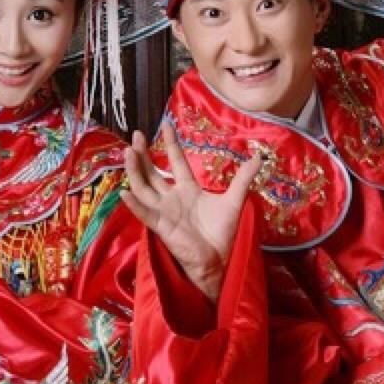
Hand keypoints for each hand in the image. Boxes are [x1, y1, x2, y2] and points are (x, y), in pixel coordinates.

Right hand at [121, 123, 261, 301]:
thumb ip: (243, 179)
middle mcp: (172, 197)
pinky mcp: (161, 227)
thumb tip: (257, 158)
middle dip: (143, 154)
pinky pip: (145, 214)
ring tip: (128, 152)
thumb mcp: (234, 200)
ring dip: (134, 171)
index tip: (165, 124)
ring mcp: (164, 211)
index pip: (176, 161)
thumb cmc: (223, 232)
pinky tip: (125, 192)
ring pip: (143, 188)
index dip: (170, 144)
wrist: (219, 259)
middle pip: (152, 172)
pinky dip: (134, 205)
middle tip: (136, 134)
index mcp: (188, 189)